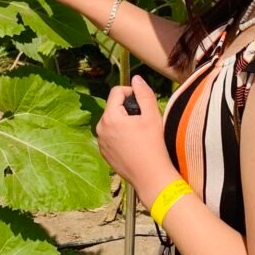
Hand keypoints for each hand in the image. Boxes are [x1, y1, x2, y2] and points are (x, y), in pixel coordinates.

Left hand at [96, 75, 177, 209]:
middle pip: (113, 107)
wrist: (150, 177)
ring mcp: (101, 142)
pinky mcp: (104, 152)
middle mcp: (100, 128)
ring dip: (124, 122)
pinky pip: (110, 135)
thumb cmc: (153, 146)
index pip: (117, 92)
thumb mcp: (152, 116)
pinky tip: (134, 145)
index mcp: (110, 117)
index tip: (143, 103)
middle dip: (128, 109)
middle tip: (143, 120)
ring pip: (112, 121)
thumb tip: (136, 78)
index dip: (131, 93)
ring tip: (140, 133)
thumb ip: (144, 94)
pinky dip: (120, 135)